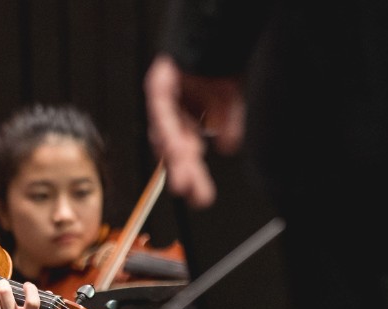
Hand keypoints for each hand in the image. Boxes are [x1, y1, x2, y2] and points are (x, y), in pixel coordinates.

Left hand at [144, 54, 245, 208]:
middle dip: (184, 172)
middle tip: (190, 194)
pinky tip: (176, 147)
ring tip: (183, 180)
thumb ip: (228, 123)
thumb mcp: (229, 101)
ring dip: (176, 158)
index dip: (189, 171)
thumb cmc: (217, 66)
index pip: (185, 150)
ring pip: (166, 134)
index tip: (197, 194)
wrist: (211, 36)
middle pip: (175, 147)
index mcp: (187, 118)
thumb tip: (227, 146)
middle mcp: (173, 112)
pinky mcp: (158, 86)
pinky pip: (161, 111)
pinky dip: (169, 130)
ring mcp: (163, 101)